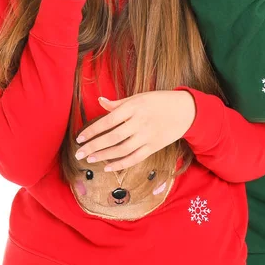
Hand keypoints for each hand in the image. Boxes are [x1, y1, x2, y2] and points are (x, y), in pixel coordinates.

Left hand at [74, 90, 196, 170]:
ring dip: (104, 156)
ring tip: (90, 159)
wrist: (185, 110)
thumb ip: (119, 103)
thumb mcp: (139, 97)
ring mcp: (148, 136)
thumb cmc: (159, 101)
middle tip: (79, 154)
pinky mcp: (154, 146)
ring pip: (122, 150)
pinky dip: (121, 164)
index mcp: (135, 107)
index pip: (109, 120)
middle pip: (113, 137)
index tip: (79, 138)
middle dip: (94, 147)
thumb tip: (100, 101)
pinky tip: (108, 166)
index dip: (93, 130)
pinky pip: (135, 158)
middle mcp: (140, 122)